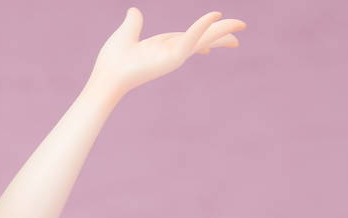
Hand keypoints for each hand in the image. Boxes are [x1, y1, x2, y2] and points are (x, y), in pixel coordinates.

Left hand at [91, 8, 244, 98]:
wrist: (106, 77)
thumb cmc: (113, 60)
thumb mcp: (126, 33)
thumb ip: (133, 22)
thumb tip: (133, 11)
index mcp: (163, 46)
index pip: (189, 37)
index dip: (203, 33)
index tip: (214, 34)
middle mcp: (171, 52)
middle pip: (201, 39)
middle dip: (220, 35)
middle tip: (239, 34)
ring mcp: (174, 56)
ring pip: (203, 38)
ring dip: (222, 32)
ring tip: (240, 26)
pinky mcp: (172, 58)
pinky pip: (191, 38)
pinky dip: (202, 27)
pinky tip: (215, 16)